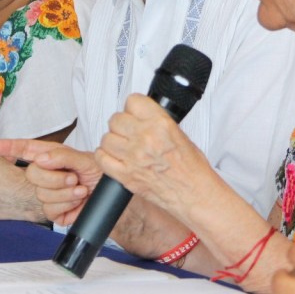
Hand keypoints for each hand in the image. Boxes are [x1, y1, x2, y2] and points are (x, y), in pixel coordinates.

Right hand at [0, 138, 99, 225]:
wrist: (110, 196)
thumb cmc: (100, 173)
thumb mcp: (85, 159)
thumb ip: (62, 156)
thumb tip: (40, 159)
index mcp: (49, 156)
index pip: (23, 149)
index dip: (7, 147)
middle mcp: (45, 174)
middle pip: (32, 174)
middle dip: (54, 178)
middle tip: (73, 178)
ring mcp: (46, 193)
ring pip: (41, 194)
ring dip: (65, 193)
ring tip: (80, 189)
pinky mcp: (52, 212)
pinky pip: (50, 210)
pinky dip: (67, 205)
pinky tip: (77, 201)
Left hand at [95, 94, 212, 216]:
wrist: (193, 194)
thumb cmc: (190, 168)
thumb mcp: (179, 134)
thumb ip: (157, 121)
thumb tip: (141, 115)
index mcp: (160, 124)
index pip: (133, 101)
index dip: (133, 107)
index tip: (134, 112)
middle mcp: (145, 139)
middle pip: (116, 119)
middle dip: (121, 124)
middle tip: (129, 131)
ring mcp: (133, 157)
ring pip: (106, 138)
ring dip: (113, 141)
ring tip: (123, 146)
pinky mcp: (125, 175)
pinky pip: (101, 158)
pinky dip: (105, 157)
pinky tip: (114, 158)